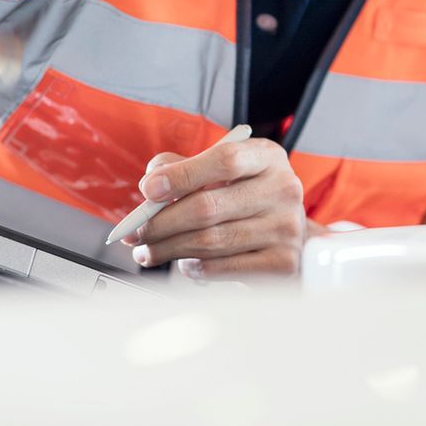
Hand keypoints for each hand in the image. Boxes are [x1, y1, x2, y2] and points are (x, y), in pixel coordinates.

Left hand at [124, 135, 315, 278]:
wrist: (290, 231)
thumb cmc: (248, 196)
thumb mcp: (224, 170)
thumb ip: (185, 168)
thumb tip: (151, 185)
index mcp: (267, 158)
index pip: (225, 160)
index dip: (182, 175)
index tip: (148, 190)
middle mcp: (283, 190)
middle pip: (209, 206)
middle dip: (160, 222)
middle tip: (135, 232)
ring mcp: (286, 228)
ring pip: (210, 241)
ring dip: (168, 249)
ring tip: (148, 252)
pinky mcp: (282, 263)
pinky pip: (223, 268)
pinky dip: (195, 268)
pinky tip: (184, 262)